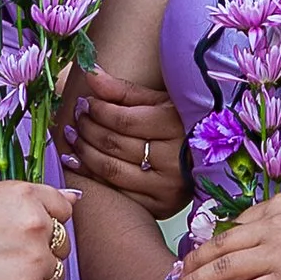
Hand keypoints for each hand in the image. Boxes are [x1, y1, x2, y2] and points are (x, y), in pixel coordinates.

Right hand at [0, 178, 77, 279]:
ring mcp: (33, 257)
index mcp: (28, 195)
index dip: (49, 223)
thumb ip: (35, 198)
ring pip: (58, 273)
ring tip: (7, 272)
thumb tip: (75, 199)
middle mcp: (36, 224)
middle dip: (43, 251)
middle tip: (11, 254)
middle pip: (63, 244)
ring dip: (38, 276)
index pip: (65, 211)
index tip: (28, 232)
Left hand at [62, 65, 187, 215]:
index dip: (98, 110)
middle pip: (114, 144)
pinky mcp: (160, 206)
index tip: (85, 102)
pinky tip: (77, 161)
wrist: (207, 160)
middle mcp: (174, 159)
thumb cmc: (181, 126)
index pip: (124, 120)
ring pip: (111, 169)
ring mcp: (167, 186)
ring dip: (84, 152)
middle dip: (87, 129)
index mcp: (177, 126)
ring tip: (73, 136)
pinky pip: (116, 191)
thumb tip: (90, 73)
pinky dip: (91, 176)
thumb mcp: (160, 103)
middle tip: (76, 117)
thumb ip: (123, 91)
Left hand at [168, 192, 280, 279]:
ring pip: (223, 267)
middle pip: (219, 243)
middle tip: (171, 277)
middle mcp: (273, 224)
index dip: (209, 245)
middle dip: (190, 262)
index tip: (193, 258)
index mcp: (278, 207)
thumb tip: (258, 255)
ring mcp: (278, 252)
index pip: (233, 226)